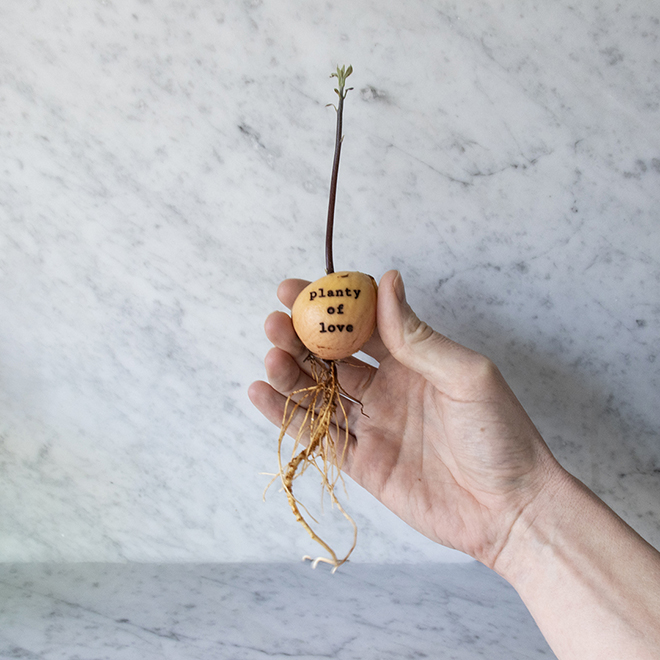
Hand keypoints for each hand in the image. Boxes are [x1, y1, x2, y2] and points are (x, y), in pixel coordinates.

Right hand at [249, 270, 564, 567]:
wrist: (511, 509)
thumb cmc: (501, 435)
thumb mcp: (465, 375)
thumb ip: (417, 336)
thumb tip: (388, 281)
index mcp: (413, 361)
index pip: (360, 325)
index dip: (328, 306)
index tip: (296, 289)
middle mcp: (388, 388)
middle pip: (332, 358)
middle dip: (300, 339)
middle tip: (273, 324)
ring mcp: (373, 425)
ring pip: (320, 394)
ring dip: (290, 375)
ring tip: (269, 358)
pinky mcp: (363, 463)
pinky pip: (318, 436)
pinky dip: (288, 417)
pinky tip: (263, 394)